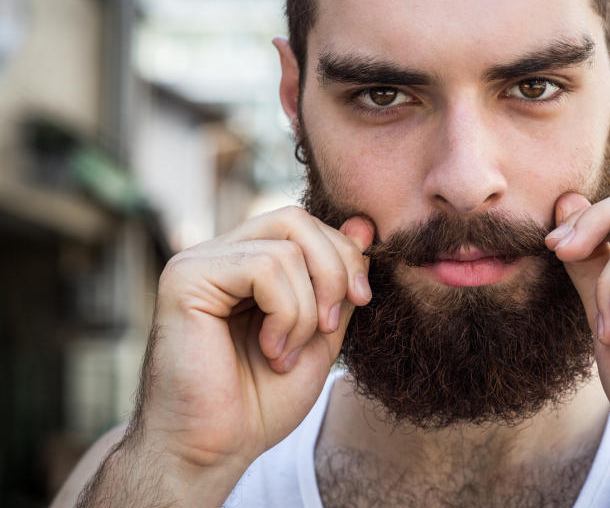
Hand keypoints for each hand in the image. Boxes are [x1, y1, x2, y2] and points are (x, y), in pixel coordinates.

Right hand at [132, 206, 373, 482]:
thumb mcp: (321, 333)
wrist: (216, 450)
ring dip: (306, 309)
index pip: (305, 225)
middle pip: (296, 220)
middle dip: (334, 270)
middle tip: (330, 326)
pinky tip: (270, 350)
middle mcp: (218, 254)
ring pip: (286, 248)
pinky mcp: (186, 278)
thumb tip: (364, 226)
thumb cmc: (262, 400)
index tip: (361, 301)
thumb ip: (338, 282)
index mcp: (245, 262)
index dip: (344, 255)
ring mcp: (197, 262)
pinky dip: (285, 313)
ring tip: (286, 353)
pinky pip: (264, 267)